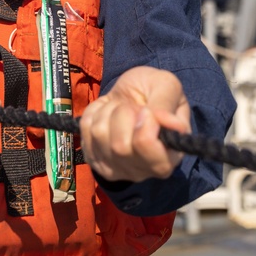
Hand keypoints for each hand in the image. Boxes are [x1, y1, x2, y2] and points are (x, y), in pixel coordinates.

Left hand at [80, 66, 190, 182]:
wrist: (132, 93)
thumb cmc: (153, 90)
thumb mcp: (167, 85)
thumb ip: (165, 103)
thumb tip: (162, 122)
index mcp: (171, 156)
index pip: (151, 153)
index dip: (145, 126)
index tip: (146, 110)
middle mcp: (145, 170)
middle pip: (120, 146)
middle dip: (124, 113)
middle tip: (134, 107)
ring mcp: (118, 168)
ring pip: (100, 135)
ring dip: (109, 111)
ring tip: (121, 108)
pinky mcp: (96, 161)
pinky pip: (85, 131)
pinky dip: (94, 114)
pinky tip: (108, 115)